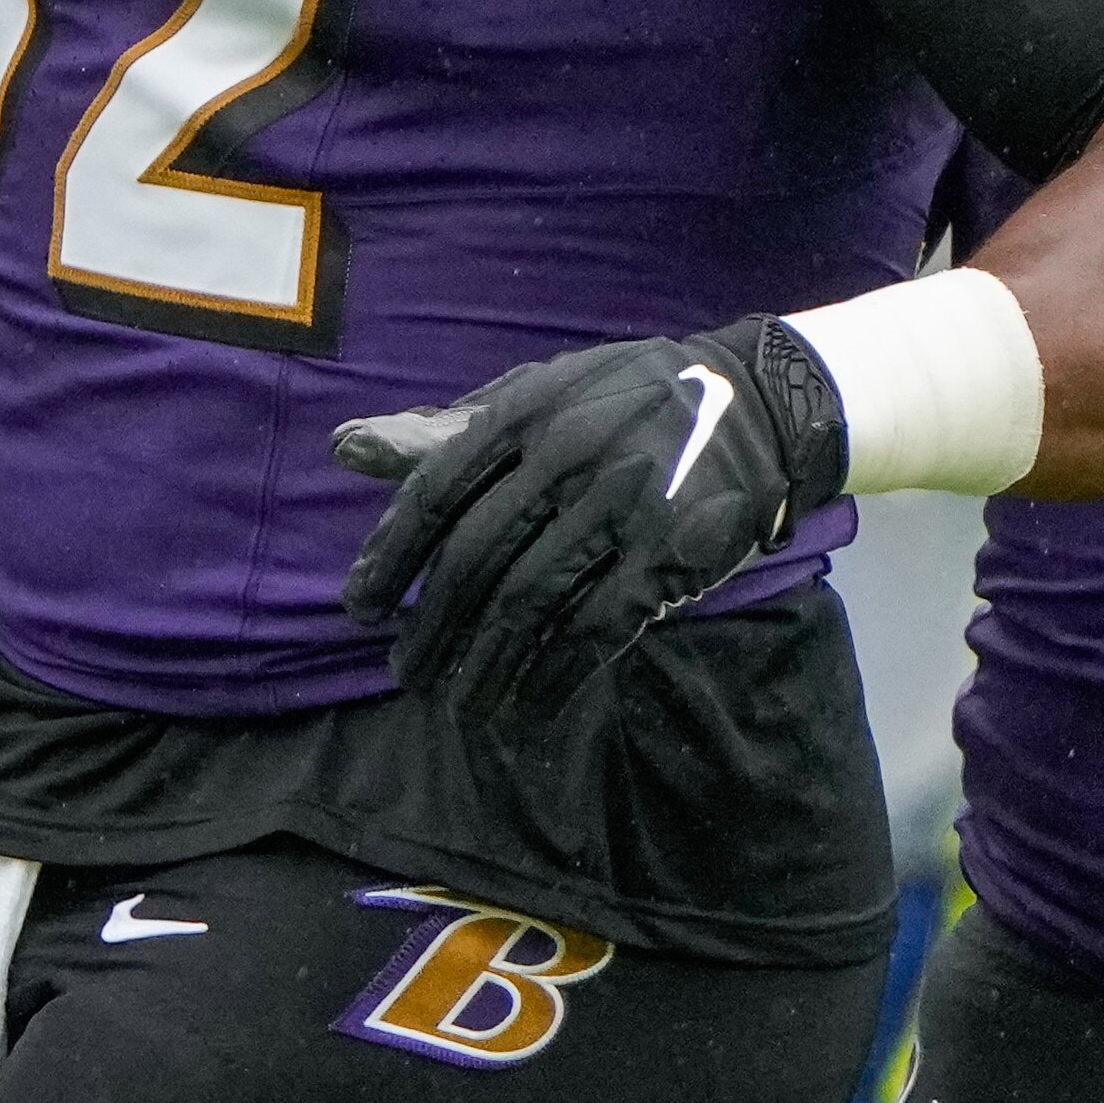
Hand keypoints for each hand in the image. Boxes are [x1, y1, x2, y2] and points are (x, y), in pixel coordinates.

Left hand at [333, 321, 847, 721]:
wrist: (760, 404)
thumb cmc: (629, 401)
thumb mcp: (541, 392)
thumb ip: (446, 429)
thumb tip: (344, 448)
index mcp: (528, 410)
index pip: (436, 492)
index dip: (392, 556)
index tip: (362, 607)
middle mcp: (570, 455)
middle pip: (475, 560)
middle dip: (432, 628)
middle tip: (407, 671)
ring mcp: (622, 507)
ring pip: (529, 605)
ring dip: (484, 667)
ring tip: (459, 704)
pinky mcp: (668, 557)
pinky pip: (594, 633)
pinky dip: (551, 680)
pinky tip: (526, 710)